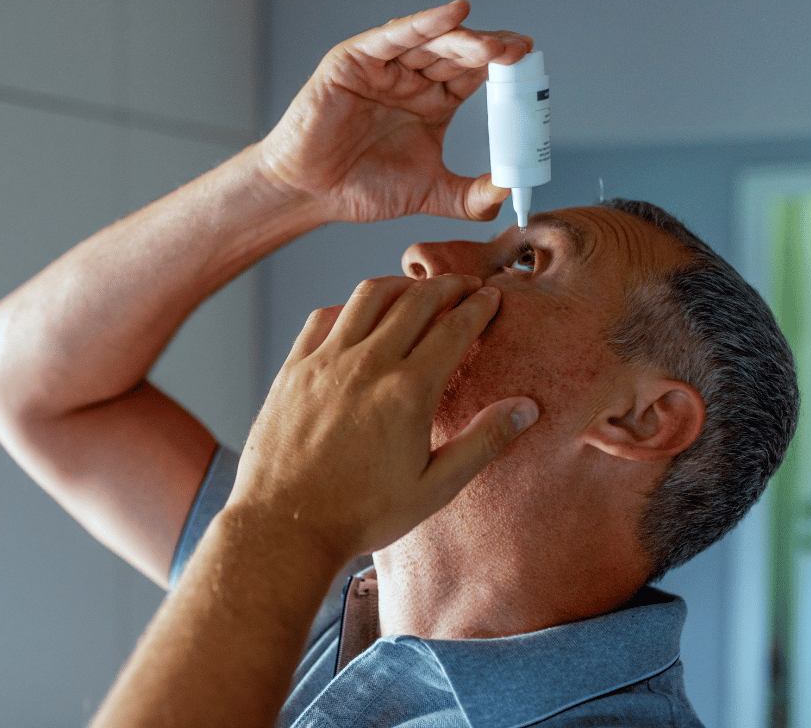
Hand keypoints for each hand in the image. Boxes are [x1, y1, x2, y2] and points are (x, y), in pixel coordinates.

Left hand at [228, 274, 538, 562]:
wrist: (285, 526)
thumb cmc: (360, 514)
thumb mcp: (434, 488)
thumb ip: (483, 443)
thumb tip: (525, 408)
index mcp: (407, 391)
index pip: (454, 328)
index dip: (479, 307)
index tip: (492, 296)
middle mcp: (366, 364)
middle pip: (415, 301)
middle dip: (447, 286)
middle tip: (465, 285)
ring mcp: (325, 362)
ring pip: (367, 297)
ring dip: (399, 286)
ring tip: (416, 289)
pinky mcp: (293, 368)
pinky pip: (323, 317)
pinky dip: (349, 305)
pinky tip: (358, 315)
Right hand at [256, 0, 532, 223]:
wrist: (310, 194)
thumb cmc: (361, 188)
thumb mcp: (429, 193)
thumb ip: (470, 196)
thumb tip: (510, 190)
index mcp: (433, 102)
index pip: (475, 74)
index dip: (502, 68)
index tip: (530, 68)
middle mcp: (412, 78)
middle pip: (459, 53)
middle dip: (491, 51)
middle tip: (519, 53)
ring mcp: (385, 66)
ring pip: (431, 42)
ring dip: (465, 40)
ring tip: (494, 47)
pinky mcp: (355, 60)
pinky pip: (394, 35)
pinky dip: (424, 22)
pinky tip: (455, 14)